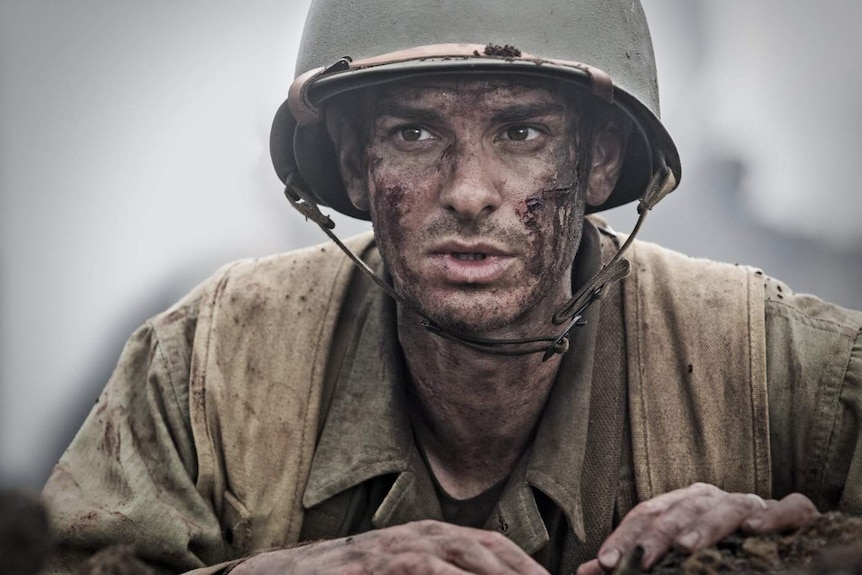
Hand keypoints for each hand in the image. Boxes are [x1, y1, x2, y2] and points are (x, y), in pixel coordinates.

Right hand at [230, 519, 548, 574]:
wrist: (296, 574)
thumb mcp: (409, 570)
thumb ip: (444, 570)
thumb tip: (482, 574)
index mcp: (437, 537)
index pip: (497, 548)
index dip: (528, 567)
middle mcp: (426, 536)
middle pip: (490, 553)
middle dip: (524, 573)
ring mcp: (404, 548)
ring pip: (465, 559)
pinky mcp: (382, 562)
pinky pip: (428, 571)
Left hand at [576, 483, 817, 573]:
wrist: (779, 539)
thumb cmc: (717, 549)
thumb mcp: (672, 556)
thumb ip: (632, 563)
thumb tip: (586, 573)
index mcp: (682, 505)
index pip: (647, 516)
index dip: (625, 538)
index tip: (605, 564)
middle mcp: (712, 499)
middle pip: (680, 511)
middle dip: (657, 535)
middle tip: (640, 560)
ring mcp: (751, 503)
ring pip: (725, 508)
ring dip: (705, 526)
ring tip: (686, 547)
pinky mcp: (792, 513)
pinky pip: (785, 509)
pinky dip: (771, 514)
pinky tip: (754, 528)